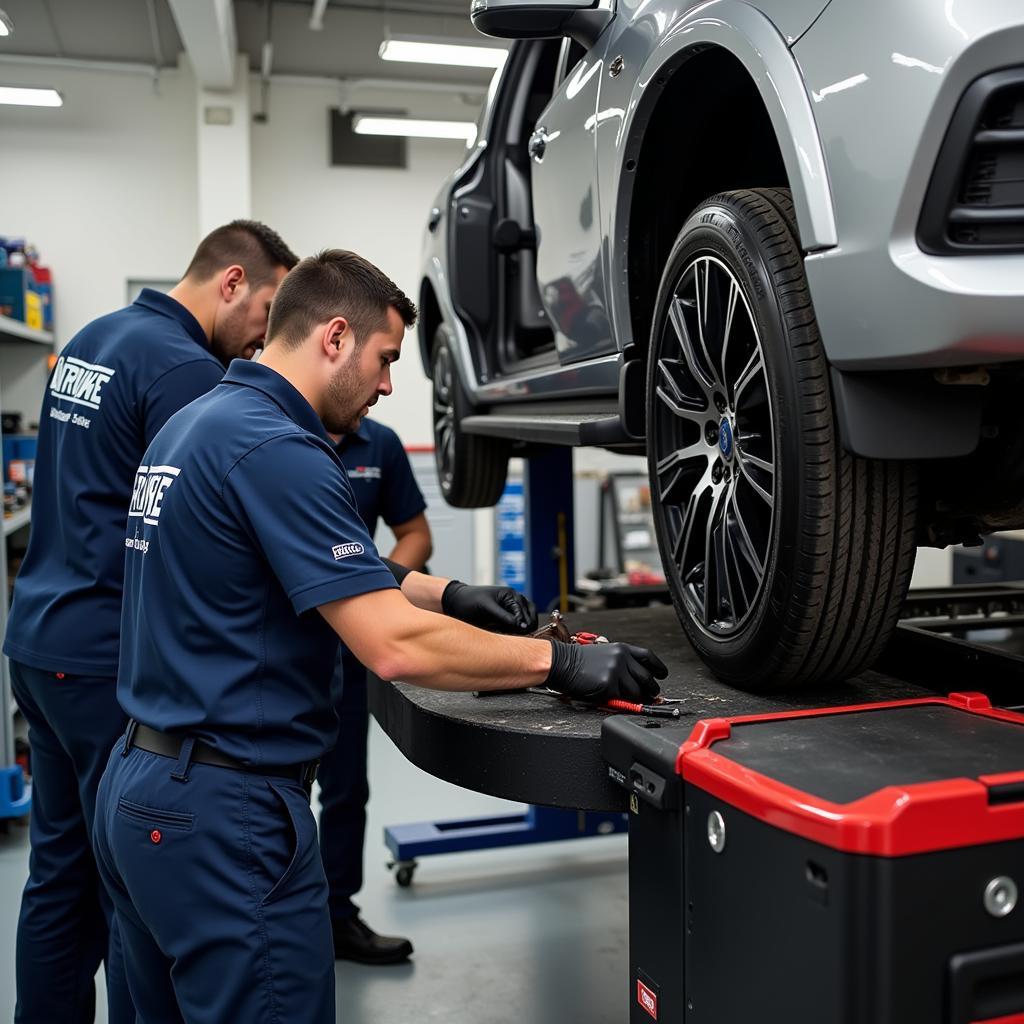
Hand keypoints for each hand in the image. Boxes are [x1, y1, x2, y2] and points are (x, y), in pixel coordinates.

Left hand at [441, 581, 537, 633]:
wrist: (456, 602)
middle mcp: (515, 600)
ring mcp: (512, 608)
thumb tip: (521, 626)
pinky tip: (503, 634)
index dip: (522, 627)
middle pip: (530, 618)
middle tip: (512, 638)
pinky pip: (518, 625)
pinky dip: (514, 631)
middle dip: (523, 628)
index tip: (515, 636)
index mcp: (511, 595)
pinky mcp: (507, 616)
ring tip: (507, 635)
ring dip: (520, 630)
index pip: (524, 614)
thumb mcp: (486, 609)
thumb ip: (504, 617)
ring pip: (526, 622)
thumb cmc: (469, 601)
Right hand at [545, 641, 666, 703]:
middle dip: (652, 689)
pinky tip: (611, 697)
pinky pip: (621, 699)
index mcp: (621, 649)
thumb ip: (623, 663)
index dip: (659, 668)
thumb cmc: (578, 660)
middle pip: (647, 677)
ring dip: (636, 698)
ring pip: (637, 692)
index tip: (662, 675)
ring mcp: (615, 672)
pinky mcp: (608, 685)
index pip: (649, 657)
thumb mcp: (605, 654)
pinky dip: (619, 701)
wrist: (561, 663)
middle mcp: (621, 658)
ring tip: (630, 700)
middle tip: (652, 695)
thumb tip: (638, 680)